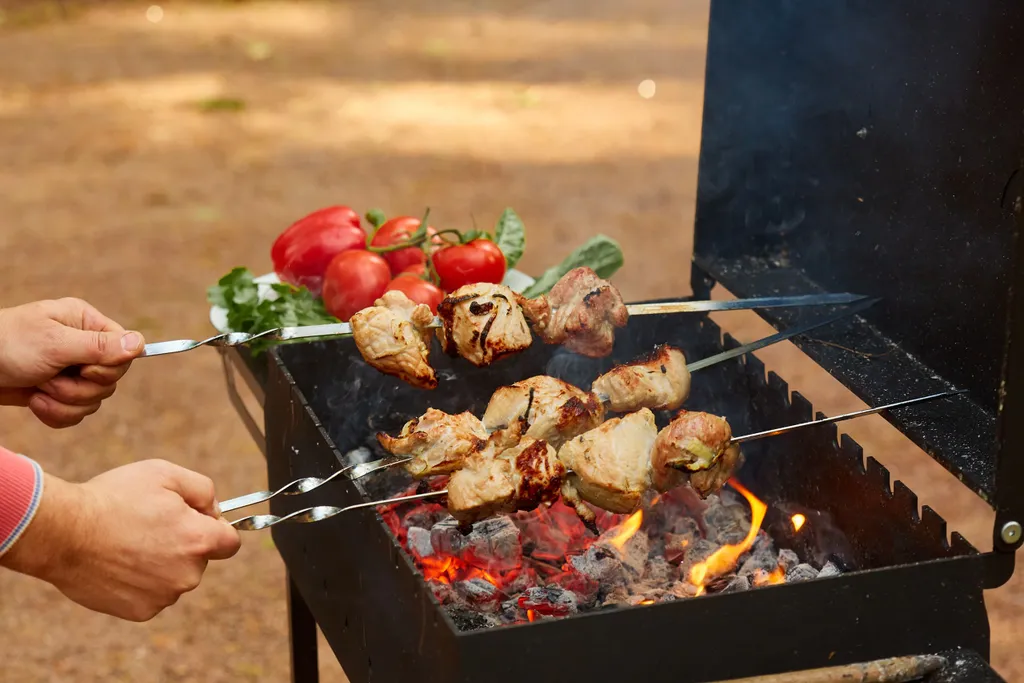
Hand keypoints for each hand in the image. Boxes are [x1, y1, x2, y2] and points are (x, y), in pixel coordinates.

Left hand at [0, 298, 144, 427]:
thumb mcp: (54, 345)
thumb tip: (140, 343)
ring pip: (95, 400)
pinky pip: (78, 412)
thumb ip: (98, 347)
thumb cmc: (6, 346)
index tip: (83, 369)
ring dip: (65, 401)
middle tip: (50, 379)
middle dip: (80, 388)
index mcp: (85, 323)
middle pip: (111, 380)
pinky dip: (57, 414)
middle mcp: (83, 346)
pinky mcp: (59, 392)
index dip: (109, 368)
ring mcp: (71, 371)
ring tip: (38, 389)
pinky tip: (36, 403)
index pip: (124, 349)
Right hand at [0, 460, 240, 621]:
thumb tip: (214, 510)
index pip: (230, 542)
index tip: (197, 522)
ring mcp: (163, 596)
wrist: (64, 532)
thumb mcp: (166, 474)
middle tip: (150, 526)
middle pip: (200, 559)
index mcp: (199, 540)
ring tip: (129, 543)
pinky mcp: (140, 612)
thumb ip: (203, 490)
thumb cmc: (114, 498)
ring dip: (161, 564)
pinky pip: (152, 595)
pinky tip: (119, 563)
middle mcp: (187, 574)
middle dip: (184, 543)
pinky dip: (140, 582)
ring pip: (175, 578)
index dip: (215, 528)